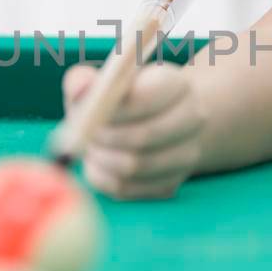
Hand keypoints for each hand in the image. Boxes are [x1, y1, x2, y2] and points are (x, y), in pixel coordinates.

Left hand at [61, 61, 205, 199]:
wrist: (154, 125)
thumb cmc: (120, 101)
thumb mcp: (102, 83)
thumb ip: (85, 81)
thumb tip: (79, 90)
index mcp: (178, 86)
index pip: (146, 98)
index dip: (111, 109)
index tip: (88, 112)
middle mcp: (193, 119)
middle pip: (144, 136)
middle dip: (104, 137)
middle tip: (85, 134)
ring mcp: (186, 155)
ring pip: (134, 166)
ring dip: (101, 159)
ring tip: (92, 147)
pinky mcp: (170, 185)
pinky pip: (128, 189)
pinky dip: (103, 178)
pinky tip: (99, 163)